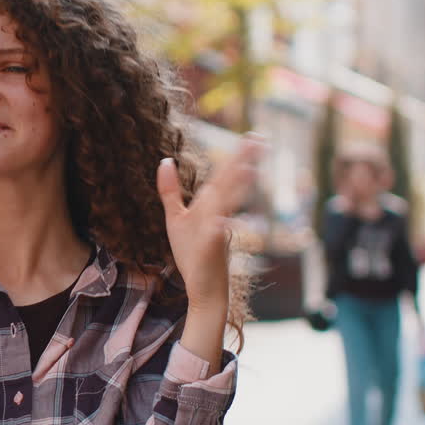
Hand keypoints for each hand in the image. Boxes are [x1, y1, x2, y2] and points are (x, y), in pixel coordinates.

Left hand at [156, 139, 265, 310]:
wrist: (202, 288)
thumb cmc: (192, 254)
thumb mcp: (176, 218)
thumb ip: (170, 190)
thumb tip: (165, 160)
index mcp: (211, 205)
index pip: (223, 176)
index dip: (236, 157)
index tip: (253, 137)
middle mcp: (219, 214)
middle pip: (229, 184)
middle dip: (243, 161)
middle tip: (259, 139)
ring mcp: (218, 230)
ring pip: (227, 204)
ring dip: (237, 187)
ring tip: (249, 168)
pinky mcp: (211, 248)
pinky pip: (216, 234)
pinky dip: (220, 224)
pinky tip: (222, 217)